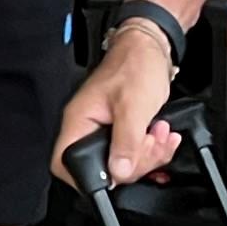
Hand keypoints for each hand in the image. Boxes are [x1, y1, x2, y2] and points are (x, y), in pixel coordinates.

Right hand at [53, 23, 181, 189]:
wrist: (151, 48)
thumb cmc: (136, 65)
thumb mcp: (134, 106)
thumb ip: (127, 142)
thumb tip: (120, 172)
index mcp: (79, 120)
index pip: (64, 161)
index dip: (85, 177)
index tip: (115, 174)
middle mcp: (87, 127)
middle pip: (101, 169)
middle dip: (134, 163)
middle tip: (149, 144)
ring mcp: (105, 130)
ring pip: (122, 164)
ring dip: (149, 155)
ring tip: (160, 133)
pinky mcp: (122, 131)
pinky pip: (135, 153)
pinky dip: (153, 149)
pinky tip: (161, 135)